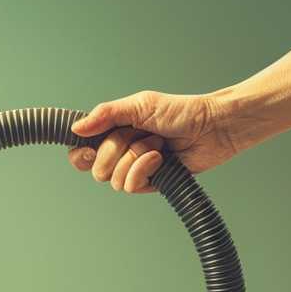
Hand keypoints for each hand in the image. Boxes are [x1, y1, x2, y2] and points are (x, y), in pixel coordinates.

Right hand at [67, 91, 239, 192]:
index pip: (81, 152)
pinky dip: (144, 170)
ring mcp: (135, 169)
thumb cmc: (181, 111)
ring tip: (156, 145)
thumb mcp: (139, 105)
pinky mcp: (150, 182)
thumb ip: (105, 114)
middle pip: (95, 168)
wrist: (214, 127)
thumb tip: (76, 128)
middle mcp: (121, 153)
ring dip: (135, 159)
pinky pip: (131, 186)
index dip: (82, 154)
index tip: (90, 147)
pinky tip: (160, 159)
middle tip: (137, 137)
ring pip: (113, 179)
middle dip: (116, 152)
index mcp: (113, 133)